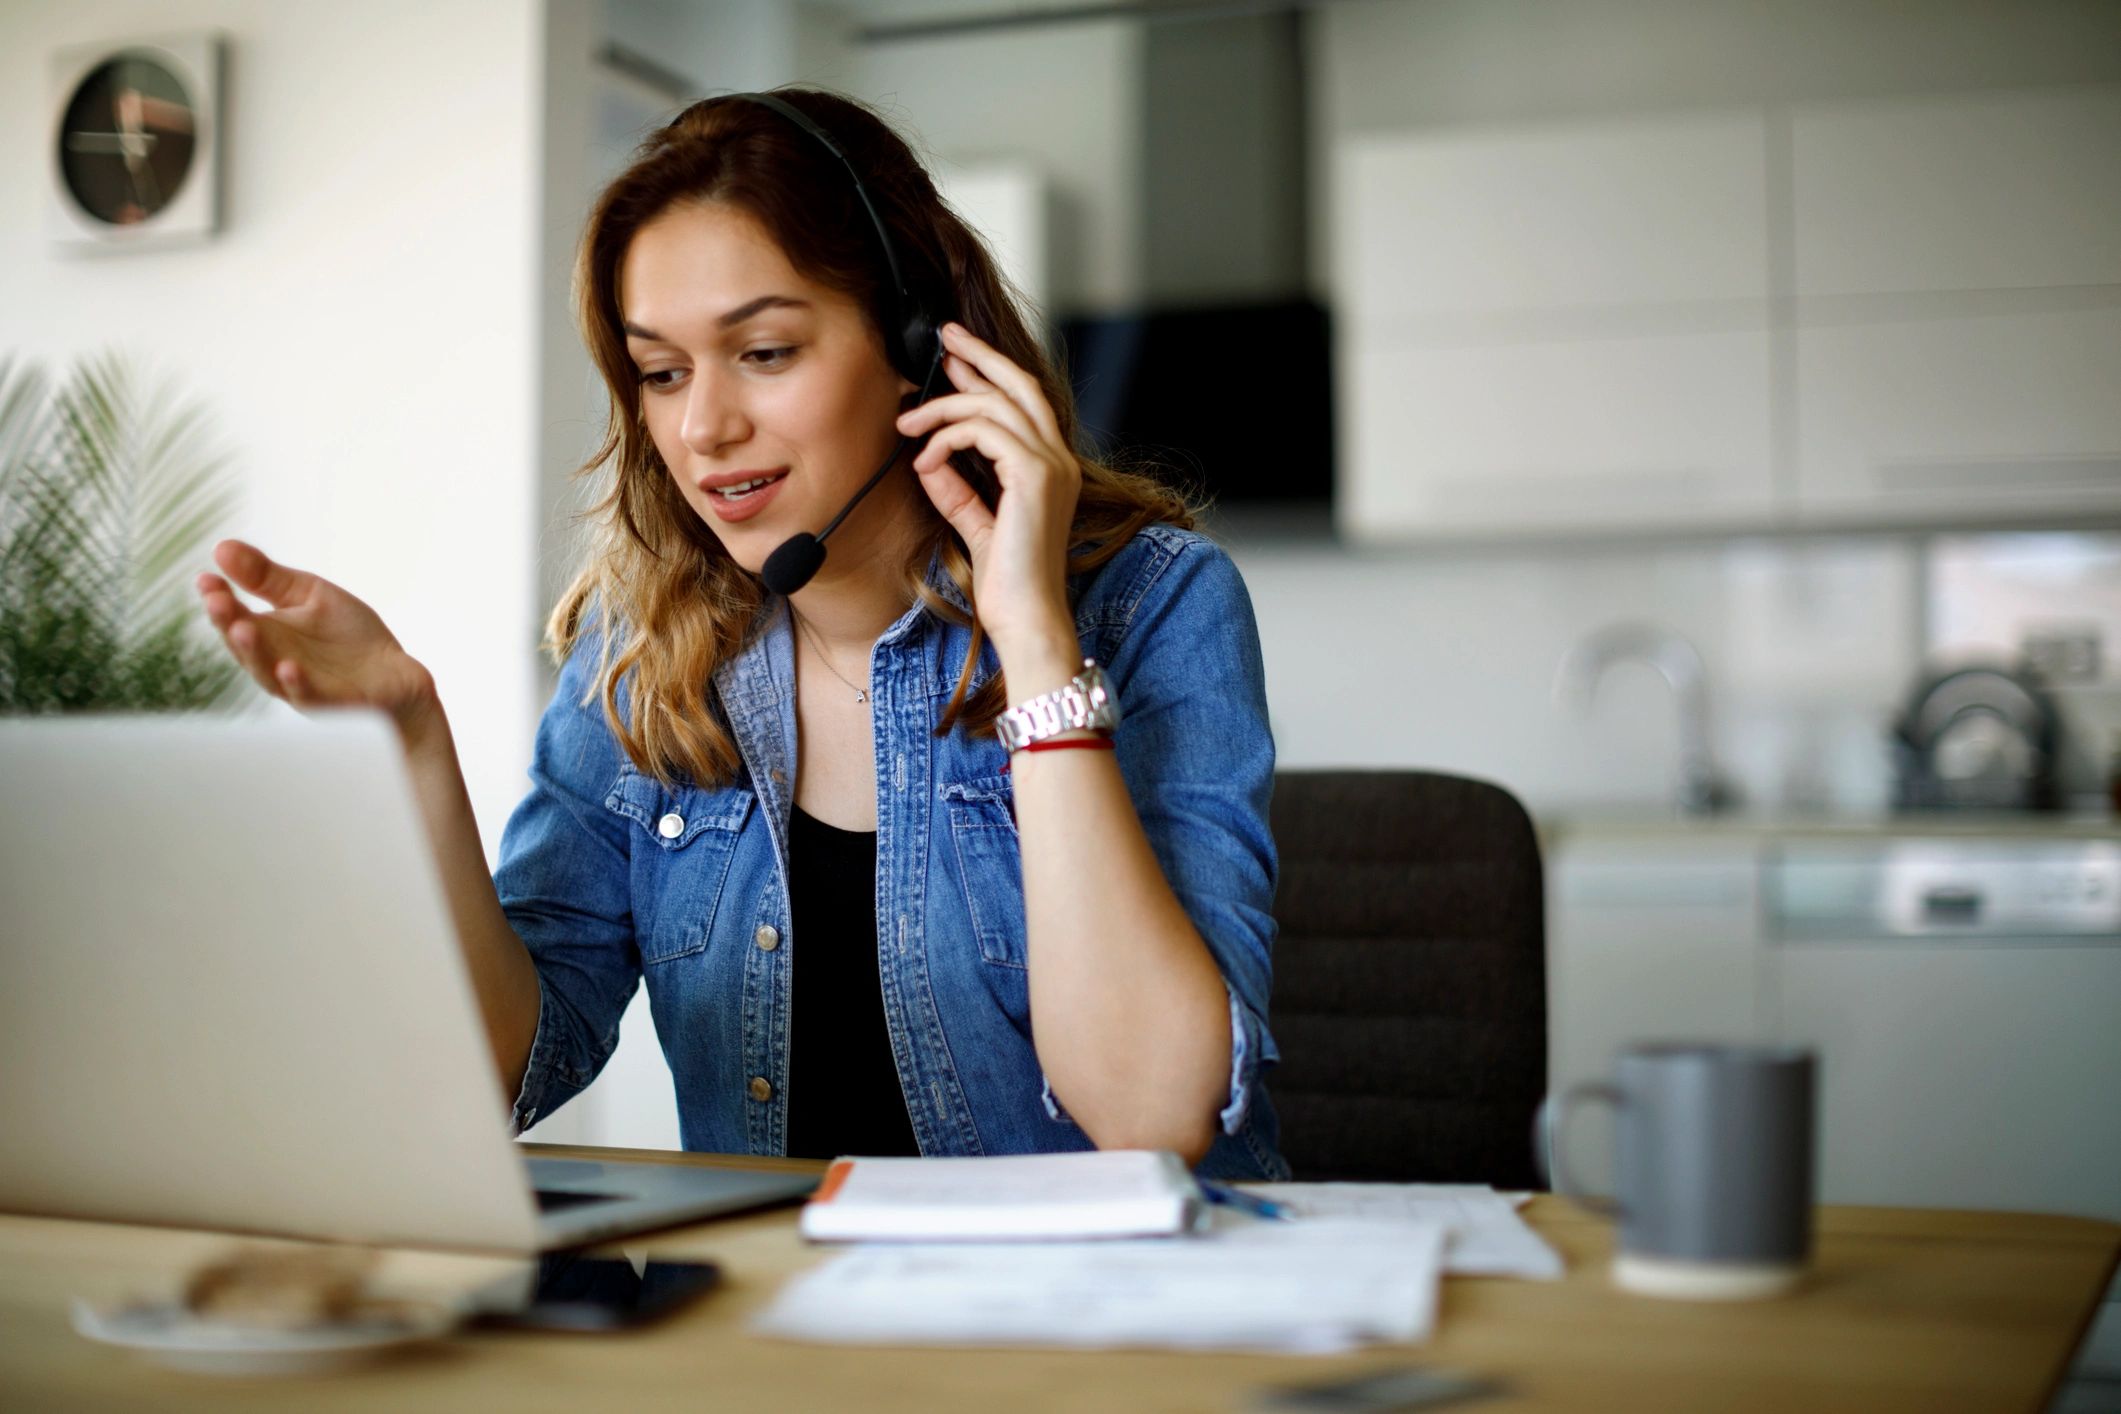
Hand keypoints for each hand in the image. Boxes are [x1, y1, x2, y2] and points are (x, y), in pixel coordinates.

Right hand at [195, 539, 438, 741]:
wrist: (395, 674)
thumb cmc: (348, 636)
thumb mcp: (308, 595)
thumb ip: (267, 577)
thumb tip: (221, 547)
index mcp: (266, 633)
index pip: (233, 615)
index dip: (218, 598)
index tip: (206, 578)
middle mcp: (274, 661)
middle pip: (243, 644)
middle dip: (227, 622)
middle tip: (216, 601)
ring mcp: (299, 686)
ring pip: (267, 673)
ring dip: (253, 653)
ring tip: (242, 629)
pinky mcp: (331, 703)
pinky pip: (309, 697)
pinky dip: (297, 684)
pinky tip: (288, 668)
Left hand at [896, 322, 1079, 659]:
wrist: (1026, 618)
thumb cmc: (1007, 582)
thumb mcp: (975, 522)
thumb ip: (958, 487)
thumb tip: (930, 455)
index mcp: (1052, 467)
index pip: (1024, 401)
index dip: (989, 371)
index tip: (954, 356)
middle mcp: (1060, 459)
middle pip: (1020, 383)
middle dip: (979, 355)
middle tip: (944, 338)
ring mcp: (1052, 465)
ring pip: (993, 405)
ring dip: (942, 408)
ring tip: (907, 423)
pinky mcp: (1034, 476)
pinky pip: (982, 432)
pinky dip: (946, 439)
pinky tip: (925, 460)